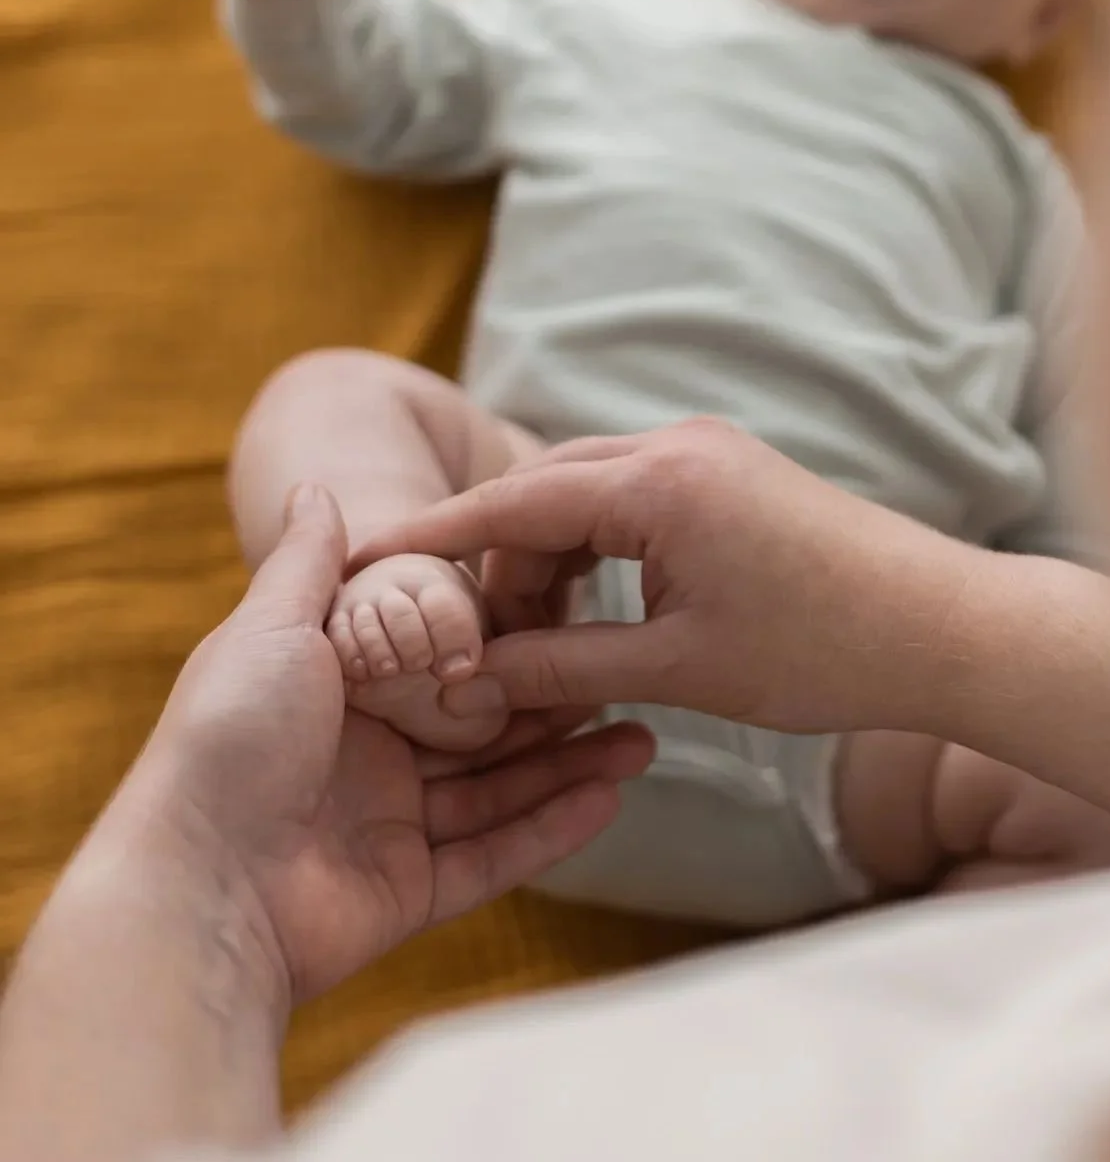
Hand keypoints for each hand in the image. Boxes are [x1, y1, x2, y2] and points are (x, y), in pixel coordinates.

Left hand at [129, 485, 652, 1006]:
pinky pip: (494, 857)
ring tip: (645, 740)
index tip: (573, 613)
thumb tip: (312, 485)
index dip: (507, 640)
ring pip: (500, 793)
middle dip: (557, 708)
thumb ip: (310, 563)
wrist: (195, 885)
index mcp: (339, 692)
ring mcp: (389, 829)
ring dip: (571, 768)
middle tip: (630, 681)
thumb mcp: (271, 628)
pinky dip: (552, 831)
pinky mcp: (407, 894)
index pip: (442, 661)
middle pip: (483, 728)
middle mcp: (367, 757)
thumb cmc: (228, 739)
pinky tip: (611, 797)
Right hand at [351, 419, 940, 737]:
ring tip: (533, 640)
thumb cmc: (820, 652)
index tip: (361, 557)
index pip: (511, 500)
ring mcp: (707, 448)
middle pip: (543, 487)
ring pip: (585, 490)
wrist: (942, 626)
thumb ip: (561, 666)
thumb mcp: (675, 667)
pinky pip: (630, 493)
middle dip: (496, 561)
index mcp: (658, 481)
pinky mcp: (729, 469)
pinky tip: (590, 607)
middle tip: (470, 643)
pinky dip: (596, 545)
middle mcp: (677, 443)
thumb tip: (471, 677)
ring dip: (548, 555)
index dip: (433, 537)